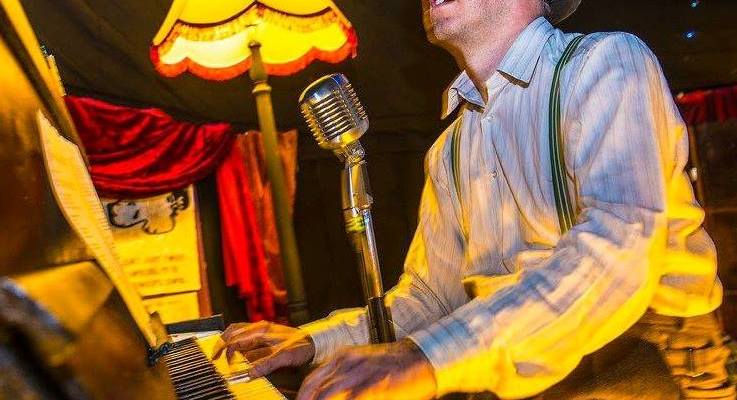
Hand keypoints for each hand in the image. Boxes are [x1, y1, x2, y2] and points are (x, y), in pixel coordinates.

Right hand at [213, 321, 314, 376]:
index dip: (227, 353)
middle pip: (232, 331)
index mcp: (261, 330)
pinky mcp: (264, 333)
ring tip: (220, 354)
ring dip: (227, 341)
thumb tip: (249, 374)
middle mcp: (259, 327)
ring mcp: (261, 329)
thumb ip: (266, 364)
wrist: (314, 341)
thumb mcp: (284, 357)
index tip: (224, 365)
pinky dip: (236, 342)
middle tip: (214, 357)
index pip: (235, 339)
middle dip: (221, 344)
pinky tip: (236, 352)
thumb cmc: (301, 346)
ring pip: (237, 331)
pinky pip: (244, 334)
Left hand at [296, 339, 435, 399]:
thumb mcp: (362, 367)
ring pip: (329, 392)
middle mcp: (348, 361)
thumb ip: (343, 380)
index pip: (312, 379)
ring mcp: (360, 371)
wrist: (418, 357)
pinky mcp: (375, 381)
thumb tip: (325, 395)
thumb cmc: (390, 366)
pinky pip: (353, 398)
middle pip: (315, 386)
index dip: (303, 396)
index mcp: (343, 357)